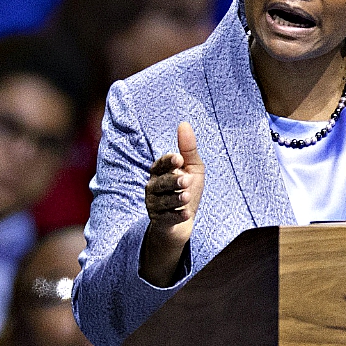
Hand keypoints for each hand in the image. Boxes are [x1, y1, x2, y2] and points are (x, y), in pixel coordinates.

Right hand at [141, 122, 204, 285]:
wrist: (184, 220)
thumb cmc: (188, 189)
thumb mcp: (192, 168)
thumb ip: (188, 149)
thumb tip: (184, 123)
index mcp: (159, 172)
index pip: (160, 164)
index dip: (168, 162)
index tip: (179, 159)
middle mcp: (152, 187)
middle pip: (161, 183)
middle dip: (173, 181)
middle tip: (186, 180)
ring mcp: (154, 205)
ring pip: (162, 201)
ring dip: (175, 199)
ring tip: (186, 197)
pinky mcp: (158, 221)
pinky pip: (166, 218)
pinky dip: (177, 216)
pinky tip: (187, 214)